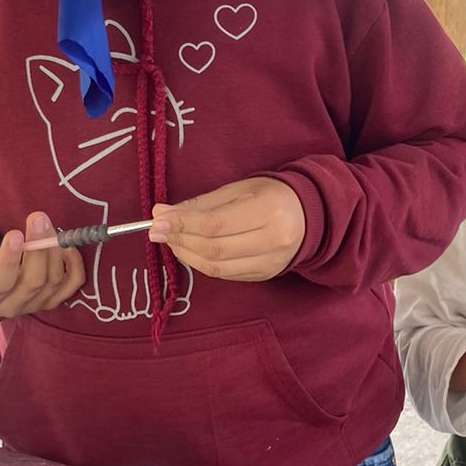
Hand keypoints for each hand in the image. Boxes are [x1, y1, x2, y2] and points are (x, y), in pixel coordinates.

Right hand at [0, 201, 83, 318]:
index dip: (8, 261)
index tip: (14, 234)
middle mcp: (10, 307)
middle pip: (31, 282)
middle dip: (38, 249)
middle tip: (37, 217)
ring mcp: (33, 305)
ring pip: (52, 282)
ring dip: (55, 252)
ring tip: (48, 224)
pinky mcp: (50, 300)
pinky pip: (70, 287)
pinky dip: (73, 266)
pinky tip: (66, 245)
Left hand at [148, 178, 305, 281]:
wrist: (308, 215)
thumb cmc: (270, 195)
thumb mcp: (237, 189)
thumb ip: (200, 204)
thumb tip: (162, 214)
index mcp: (267, 211)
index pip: (215, 224)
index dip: (182, 225)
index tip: (157, 221)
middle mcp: (272, 241)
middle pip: (214, 249)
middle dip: (180, 240)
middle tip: (158, 231)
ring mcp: (270, 263)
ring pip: (216, 268)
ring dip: (186, 255)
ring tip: (172, 241)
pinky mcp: (264, 276)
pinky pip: (224, 274)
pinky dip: (201, 263)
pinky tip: (190, 250)